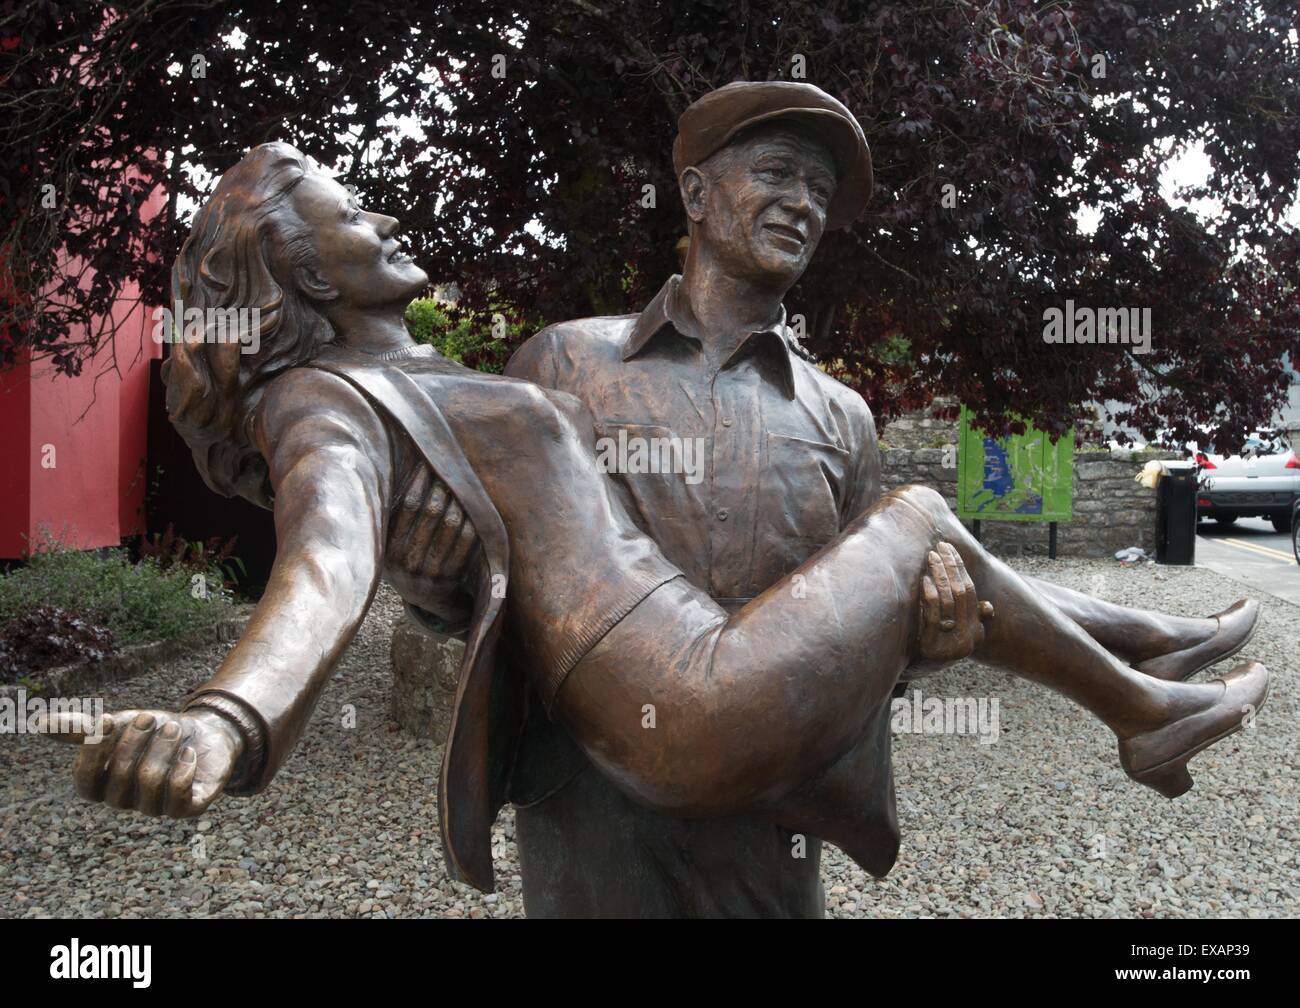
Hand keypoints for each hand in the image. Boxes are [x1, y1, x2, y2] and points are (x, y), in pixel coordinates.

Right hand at [39, 708, 242, 817]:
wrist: (206, 732)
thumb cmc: (155, 732)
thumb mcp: (119, 725)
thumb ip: (83, 729)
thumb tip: (39, 723)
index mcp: (105, 786)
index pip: (85, 784)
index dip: (92, 755)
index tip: (105, 720)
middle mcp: (128, 802)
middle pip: (121, 776)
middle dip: (136, 740)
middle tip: (151, 716)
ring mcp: (157, 808)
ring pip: (150, 780)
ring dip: (163, 747)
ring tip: (174, 727)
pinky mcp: (188, 807)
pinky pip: (178, 795)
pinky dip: (184, 768)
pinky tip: (189, 752)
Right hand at [386, 464, 479, 586]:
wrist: (421, 598)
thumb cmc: (405, 557)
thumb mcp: (389, 543)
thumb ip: (392, 516)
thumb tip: (402, 469)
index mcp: (387, 548)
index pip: (408, 506)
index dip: (420, 481)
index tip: (428, 463)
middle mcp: (406, 562)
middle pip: (431, 513)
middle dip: (443, 487)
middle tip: (450, 469)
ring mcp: (429, 572)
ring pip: (451, 526)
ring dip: (460, 501)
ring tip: (463, 484)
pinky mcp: (450, 579)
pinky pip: (466, 543)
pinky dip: (472, 522)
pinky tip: (474, 508)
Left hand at [916, 542, 992, 666]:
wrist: (907, 673)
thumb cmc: (928, 645)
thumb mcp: (950, 632)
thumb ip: (966, 619)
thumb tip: (988, 608)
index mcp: (976, 631)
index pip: (970, 592)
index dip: (960, 568)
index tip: (949, 548)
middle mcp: (969, 639)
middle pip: (962, 594)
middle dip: (951, 567)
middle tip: (939, 547)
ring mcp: (952, 646)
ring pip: (949, 602)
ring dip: (940, 576)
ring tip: (930, 558)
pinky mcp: (932, 650)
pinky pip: (934, 617)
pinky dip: (930, 597)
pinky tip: (925, 581)